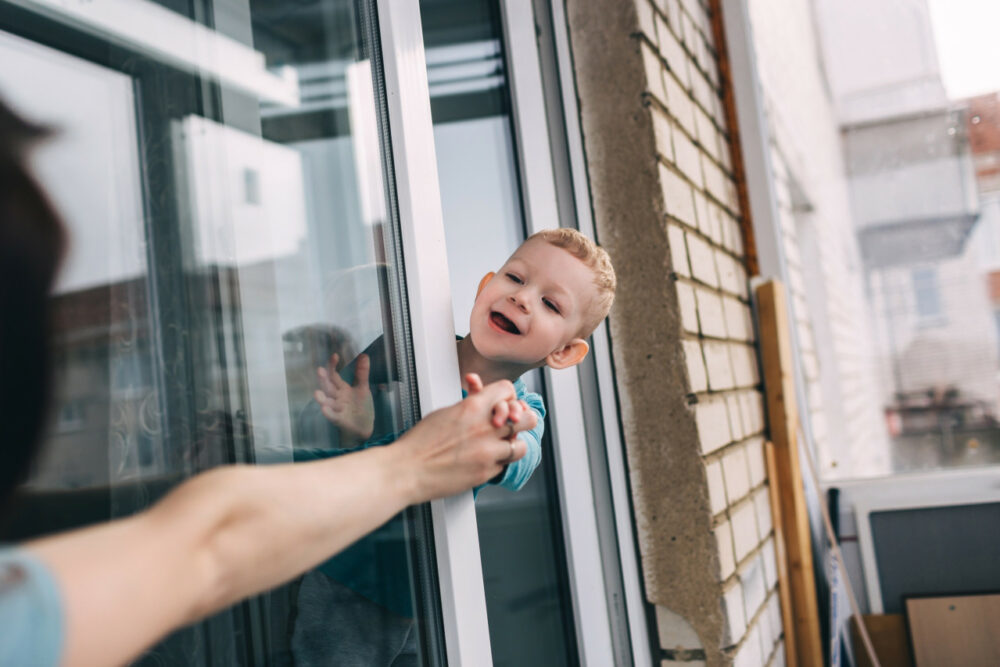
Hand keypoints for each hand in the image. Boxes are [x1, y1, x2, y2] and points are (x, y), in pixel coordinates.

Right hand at [314, 353, 374, 441]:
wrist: (364, 426)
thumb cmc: (360, 406)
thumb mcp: (362, 388)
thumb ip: (362, 373)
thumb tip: (364, 355)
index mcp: (341, 388)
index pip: (334, 375)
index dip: (332, 366)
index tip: (334, 356)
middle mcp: (336, 397)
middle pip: (328, 387)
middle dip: (323, 380)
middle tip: (320, 370)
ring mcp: (336, 408)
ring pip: (327, 402)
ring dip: (322, 398)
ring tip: (317, 393)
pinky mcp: (339, 420)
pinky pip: (332, 416)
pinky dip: (328, 413)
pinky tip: (324, 408)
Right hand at [396, 378, 532, 502]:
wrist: (407, 470)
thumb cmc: (420, 442)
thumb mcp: (445, 413)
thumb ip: (469, 405)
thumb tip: (481, 398)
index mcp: (472, 407)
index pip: (508, 390)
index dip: (510, 396)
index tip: (507, 403)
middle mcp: (485, 428)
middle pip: (526, 418)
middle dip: (524, 420)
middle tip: (518, 423)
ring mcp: (488, 452)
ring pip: (522, 446)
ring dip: (514, 445)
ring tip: (505, 446)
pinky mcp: (486, 472)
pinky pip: (504, 465)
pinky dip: (498, 463)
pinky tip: (485, 461)